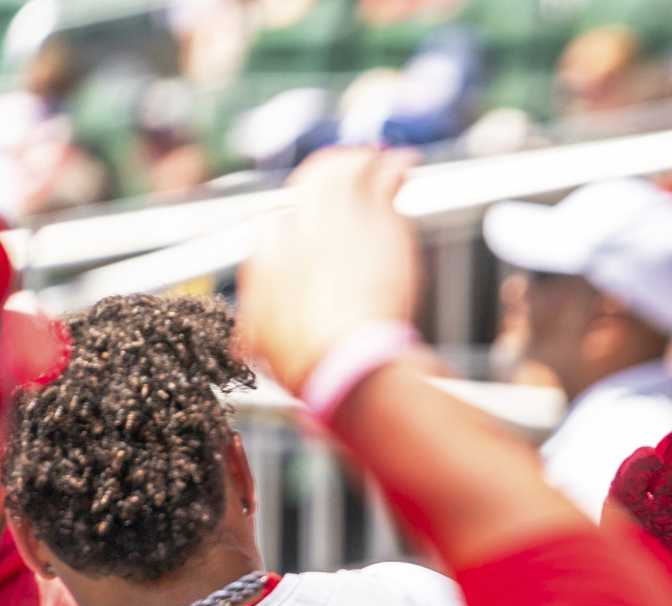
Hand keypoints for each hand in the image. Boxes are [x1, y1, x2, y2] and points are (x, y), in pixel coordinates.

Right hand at [237, 148, 421, 392]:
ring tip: (389, 160)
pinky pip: (386, 177)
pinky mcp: (378, 221)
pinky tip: (406, 163)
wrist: (343, 360)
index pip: (279, 219)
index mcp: (268, 253)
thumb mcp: (261, 339)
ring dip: (368, 161)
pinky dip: (395, 166)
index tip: (315, 215)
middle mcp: (299, 225)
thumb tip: (246, 327)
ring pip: (351, 170)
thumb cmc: (307, 359)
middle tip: (359, 166)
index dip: (302, 213)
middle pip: (315, 179)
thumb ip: (258, 316)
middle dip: (337, 169)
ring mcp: (339, 218)